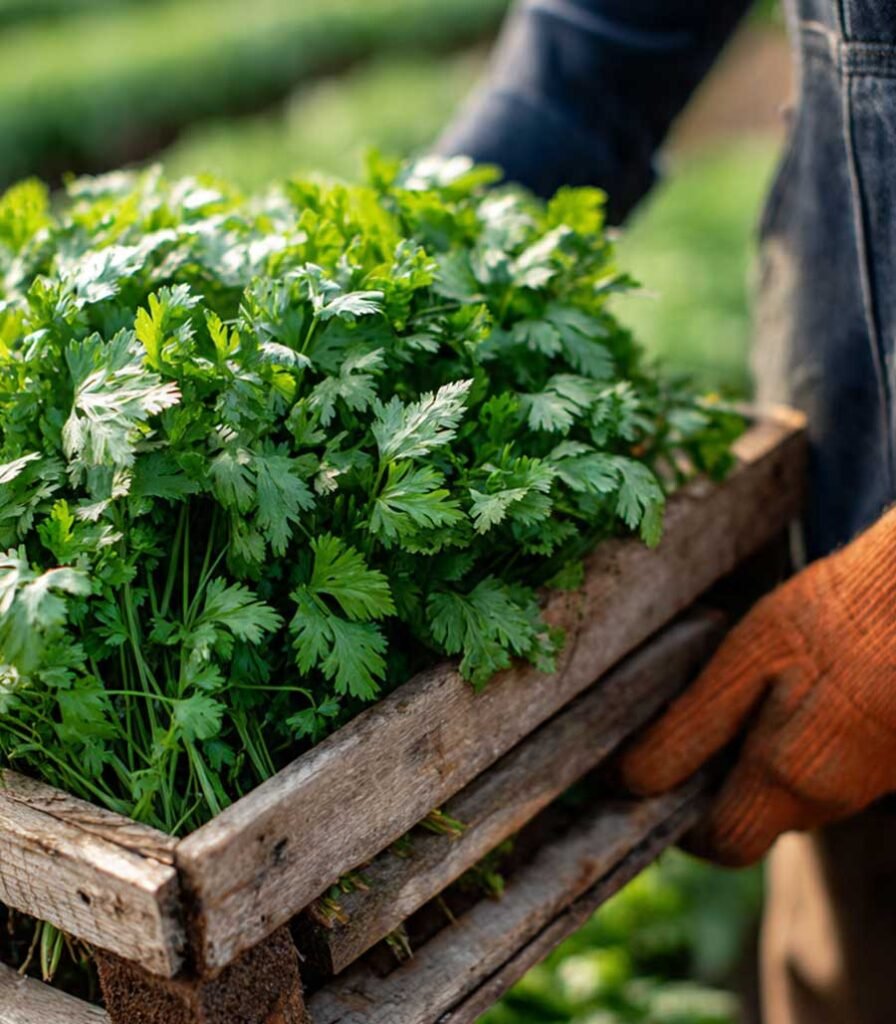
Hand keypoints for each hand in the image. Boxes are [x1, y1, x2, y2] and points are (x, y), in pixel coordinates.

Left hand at [619, 507, 895, 865]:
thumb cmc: (832, 616)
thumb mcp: (744, 659)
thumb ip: (691, 728)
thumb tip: (633, 779)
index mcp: (790, 778)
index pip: (722, 844)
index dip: (680, 821)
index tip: (654, 780)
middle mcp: (833, 800)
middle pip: (757, 822)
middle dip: (718, 788)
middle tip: (698, 728)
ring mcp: (869, 785)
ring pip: (792, 797)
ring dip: (761, 764)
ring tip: (754, 694)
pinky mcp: (890, 764)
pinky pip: (828, 775)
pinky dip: (802, 747)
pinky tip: (800, 693)